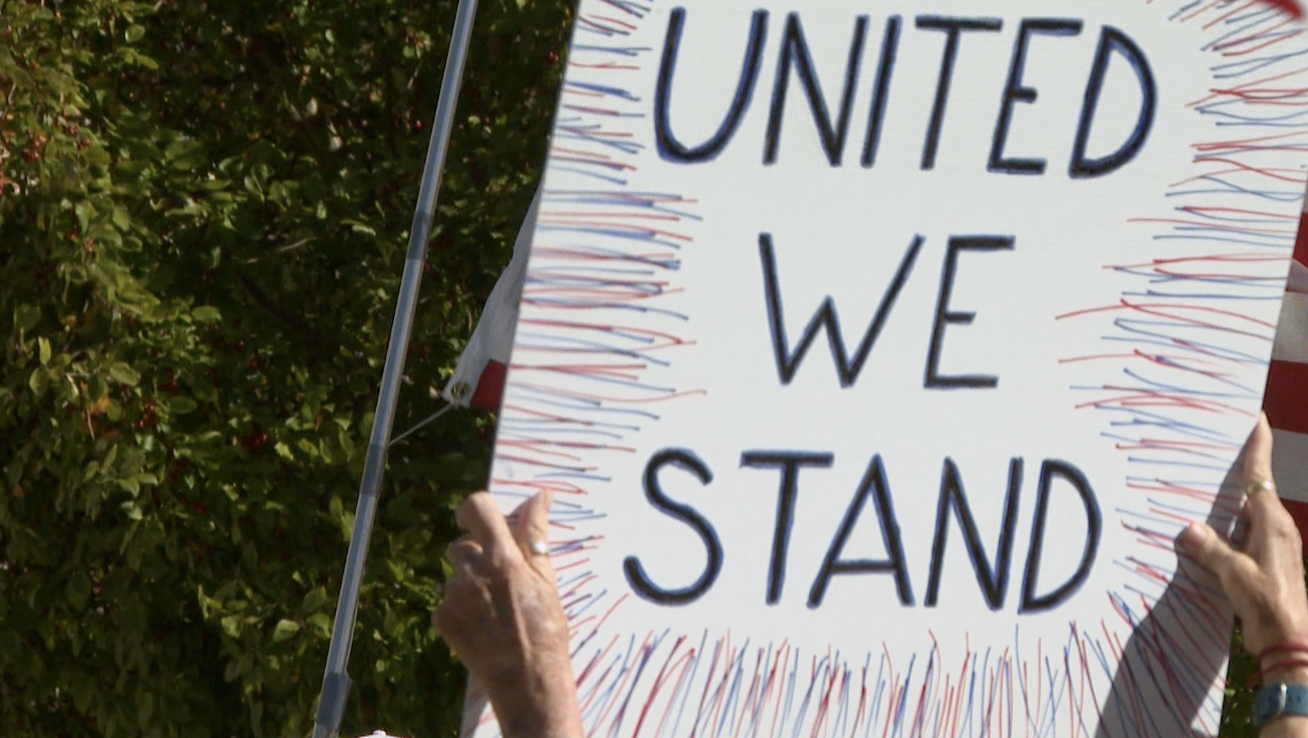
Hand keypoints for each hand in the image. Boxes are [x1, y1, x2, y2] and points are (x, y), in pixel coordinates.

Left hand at [432, 491, 582, 737]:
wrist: (527, 680)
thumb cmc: (546, 629)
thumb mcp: (547, 578)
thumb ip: (536, 533)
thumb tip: (541, 496)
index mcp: (502, 558)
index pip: (477, 507)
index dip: (475, 509)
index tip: (480, 521)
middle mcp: (471, 572)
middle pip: (461, 545)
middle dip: (476, 555)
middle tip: (499, 580)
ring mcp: (452, 597)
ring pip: (453, 575)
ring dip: (468, 583)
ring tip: (493, 608)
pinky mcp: (441, 619)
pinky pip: (445, 600)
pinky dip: (459, 608)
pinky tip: (481, 624)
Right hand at [1177, 413, 1307, 686]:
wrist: (1290, 640)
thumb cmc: (1267, 602)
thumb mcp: (1233, 572)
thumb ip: (1209, 548)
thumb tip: (1189, 528)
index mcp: (1272, 523)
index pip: (1261, 475)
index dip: (1258, 446)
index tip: (1256, 419)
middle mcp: (1276, 529)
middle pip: (1254, 491)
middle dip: (1237, 472)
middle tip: (1216, 451)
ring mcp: (1273, 547)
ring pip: (1247, 516)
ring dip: (1228, 505)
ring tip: (1202, 492)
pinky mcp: (1267, 564)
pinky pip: (1243, 536)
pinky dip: (1227, 530)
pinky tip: (1207, 535)